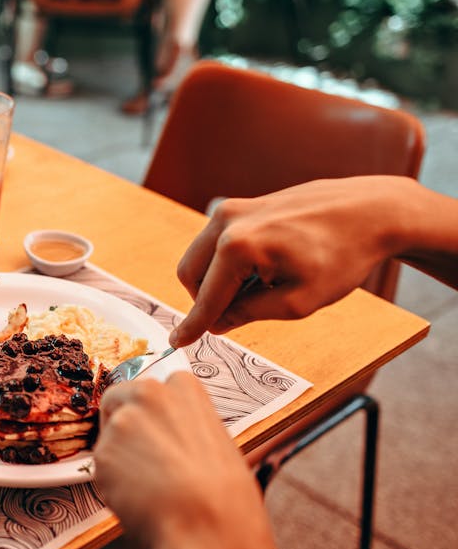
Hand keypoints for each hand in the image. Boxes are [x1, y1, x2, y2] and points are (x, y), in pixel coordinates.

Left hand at [94, 372, 263, 548]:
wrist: (208, 524)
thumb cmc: (224, 492)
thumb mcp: (217, 441)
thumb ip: (185, 426)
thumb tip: (174, 435)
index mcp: (182, 386)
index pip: (148, 388)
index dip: (146, 412)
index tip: (150, 428)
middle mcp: (147, 394)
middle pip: (117, 401)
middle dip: (120, 423)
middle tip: (138, 456)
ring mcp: (121, 423)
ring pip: (108, 438)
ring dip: (120, 459)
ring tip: (149, 487)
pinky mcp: (102, 454)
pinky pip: (102, 469)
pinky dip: (114, 484)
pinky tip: (139, 498)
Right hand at [168, 176, 414, 348]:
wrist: (371, 210)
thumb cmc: (342, 255)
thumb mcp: (299, 301)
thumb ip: (250, 313)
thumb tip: (217, 321)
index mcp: (238, 246)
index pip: (206, 297)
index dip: (194, 325)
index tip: (177, 343)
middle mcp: (226, 221)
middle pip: (190, 274)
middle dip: (207, 300)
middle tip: (242, 314)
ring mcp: (231, 208)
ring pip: (200, 257)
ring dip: (218, 280)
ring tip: (264, 286)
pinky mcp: (240, 204)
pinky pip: (217, 242)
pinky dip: (228, 263)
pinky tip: (266, 268)